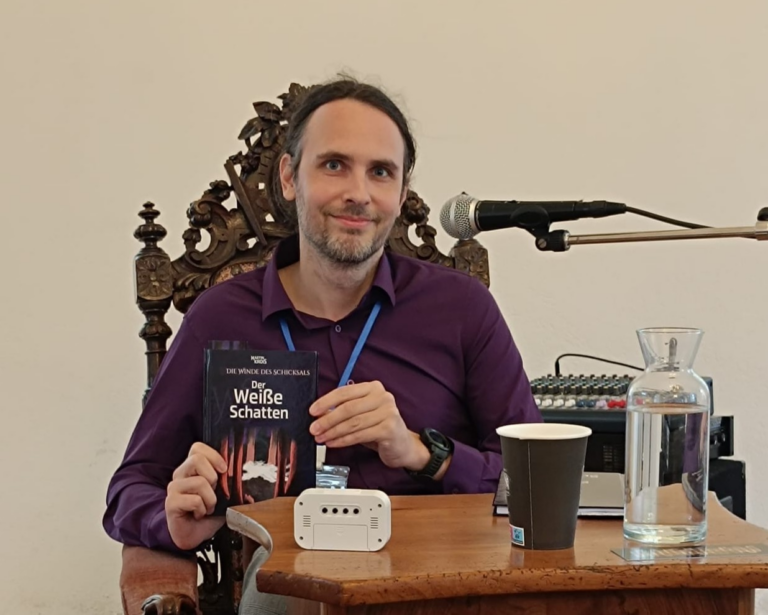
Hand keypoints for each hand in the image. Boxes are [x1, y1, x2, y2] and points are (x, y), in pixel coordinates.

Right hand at [165, 442, 226, 549]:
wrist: (195, 536)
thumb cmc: (208, 514)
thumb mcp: (223, 494)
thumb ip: (230, 482)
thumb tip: (248, 478)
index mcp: (192, 468)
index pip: (197, 447)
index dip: (213, 455)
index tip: (224, 470)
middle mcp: (180, 474)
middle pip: (196, 459)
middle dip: (213, 477)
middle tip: (213, 493)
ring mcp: (174, 488)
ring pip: (199, 482)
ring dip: (210, 499)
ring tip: (207, 508)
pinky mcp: (171, 503)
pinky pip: (194, 500)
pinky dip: (202, 510)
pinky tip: (198, 515)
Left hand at [309, 381, 429, 470]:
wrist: (403, 446)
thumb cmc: (379, 428)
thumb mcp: (361, 415)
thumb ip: (344, 411)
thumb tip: (320, 414)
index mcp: (373, 388)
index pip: (345, 392)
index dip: (326, 401)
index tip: (313, 411)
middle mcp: (383, 397)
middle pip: (348, 408)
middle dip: (328, 419)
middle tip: (314, 428)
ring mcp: (388, 412)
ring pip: (353, 422)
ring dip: (333, 432)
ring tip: (321, 438)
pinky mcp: (389, 429)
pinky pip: (360, 435)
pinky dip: (344, 440)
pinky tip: (334, 443)